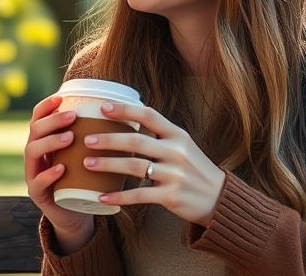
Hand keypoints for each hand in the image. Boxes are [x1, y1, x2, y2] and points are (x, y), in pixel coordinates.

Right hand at [24, 94, 94, 253]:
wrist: (75, 212)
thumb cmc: (82, 178)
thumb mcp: (84, 154)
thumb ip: (92, 136)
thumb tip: (120, 112)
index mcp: (43, 141)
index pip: (38, 118)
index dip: (46, 106)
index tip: (61, 97)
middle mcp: (34, 154)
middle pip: (34, 130)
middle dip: (52, 121)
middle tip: (73, 116)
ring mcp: (32, 174)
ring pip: (32, 151)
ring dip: (50, 141)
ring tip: (70, 138)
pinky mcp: (37, 194)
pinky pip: (37, 182)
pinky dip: (48, 174)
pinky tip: (61, 168)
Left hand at [87, 102, 225, 225]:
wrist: (219, 198)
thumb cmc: (193, 168)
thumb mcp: (182, 145)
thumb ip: (159, 134)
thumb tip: (126, 119)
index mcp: (177, 134)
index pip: (148, 115)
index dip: (125, 110)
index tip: (102, 108)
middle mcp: (176, 151)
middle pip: (136, 141)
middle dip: (109, 139)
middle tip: (87, 140)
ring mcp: (174, 174)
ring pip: (135, 167)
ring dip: (108, 165)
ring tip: (88, 164)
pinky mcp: (171, 196)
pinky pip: (139, 195)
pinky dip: (118, 196)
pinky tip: (101, 196)